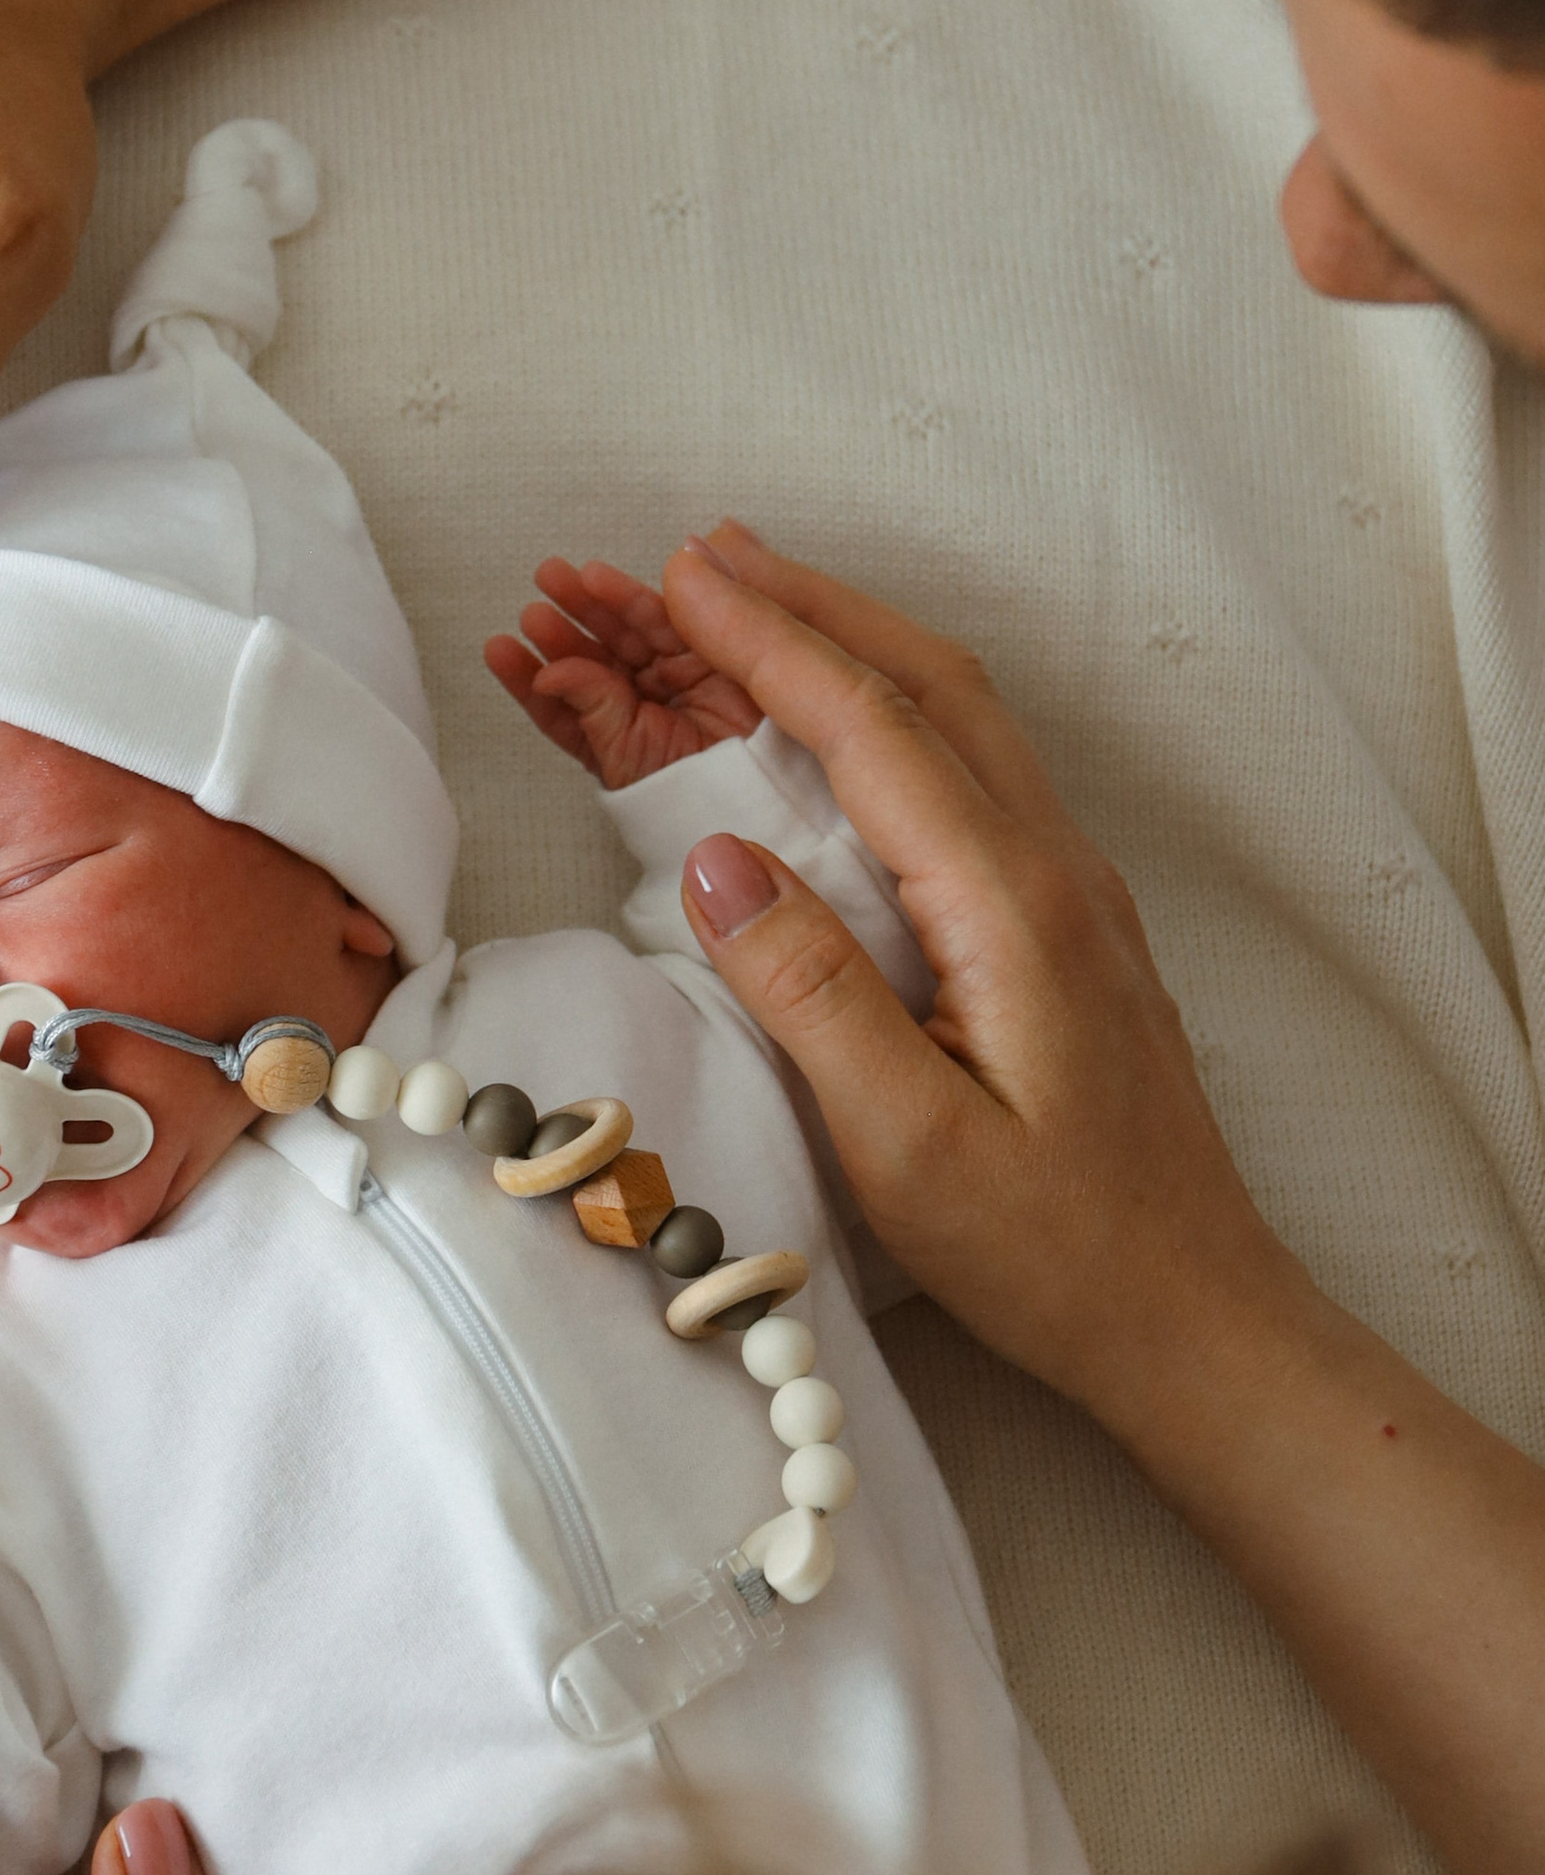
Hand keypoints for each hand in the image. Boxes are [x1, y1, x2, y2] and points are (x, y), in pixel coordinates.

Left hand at [483, 555, 762, 786]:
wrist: (756, 796)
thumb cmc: (691, 795)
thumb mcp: (627, 756)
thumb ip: (591, 709)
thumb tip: (549, 673)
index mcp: (610, 736)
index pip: (561, 701)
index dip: (529, 675)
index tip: (499, 648)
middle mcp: (638, 703)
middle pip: (592, 657)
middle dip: (562, 627)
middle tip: (533, 604)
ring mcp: (672, 677)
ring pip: (624, 632)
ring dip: (590, 603)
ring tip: (559, 580)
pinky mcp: (707, 654)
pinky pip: (666, 620)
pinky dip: (633, 599)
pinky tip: (601, 580)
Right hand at [654, 522, 1299, 1446]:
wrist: (1193, 1317)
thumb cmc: (1056, 1252)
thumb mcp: (909, 1147)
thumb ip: (812, 995)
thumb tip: (712, 864)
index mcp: (1011, 905)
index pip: (875, 730)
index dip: (771, 643)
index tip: (681, 576)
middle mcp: (1047, 868)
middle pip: (921, 684)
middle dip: (802, 605)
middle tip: (692, 557)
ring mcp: (1059, 889)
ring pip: (947, 717)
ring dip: (842, 644)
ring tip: (741, 605)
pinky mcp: (1049, 924)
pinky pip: (955, 774)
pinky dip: (877, 713)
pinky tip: (829, 719)